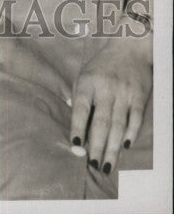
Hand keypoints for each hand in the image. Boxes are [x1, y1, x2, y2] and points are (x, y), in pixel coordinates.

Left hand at [70, 28, 151, 173]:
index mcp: (88, 82)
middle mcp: (106, 88)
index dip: (77, 128)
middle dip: (96, 146)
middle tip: (93, 165)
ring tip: (106, 165)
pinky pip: (135, 119)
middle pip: (101, 122)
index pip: (81, 109)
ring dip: (112, 147)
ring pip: (118, 125)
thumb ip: (79, 97)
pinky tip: (125, 147)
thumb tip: (73, 122)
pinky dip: (131, 134)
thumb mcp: (85, 74)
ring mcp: (124, 93)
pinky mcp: (139, 96)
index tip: (76, 147)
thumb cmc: (102, 64)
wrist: (129, 47)